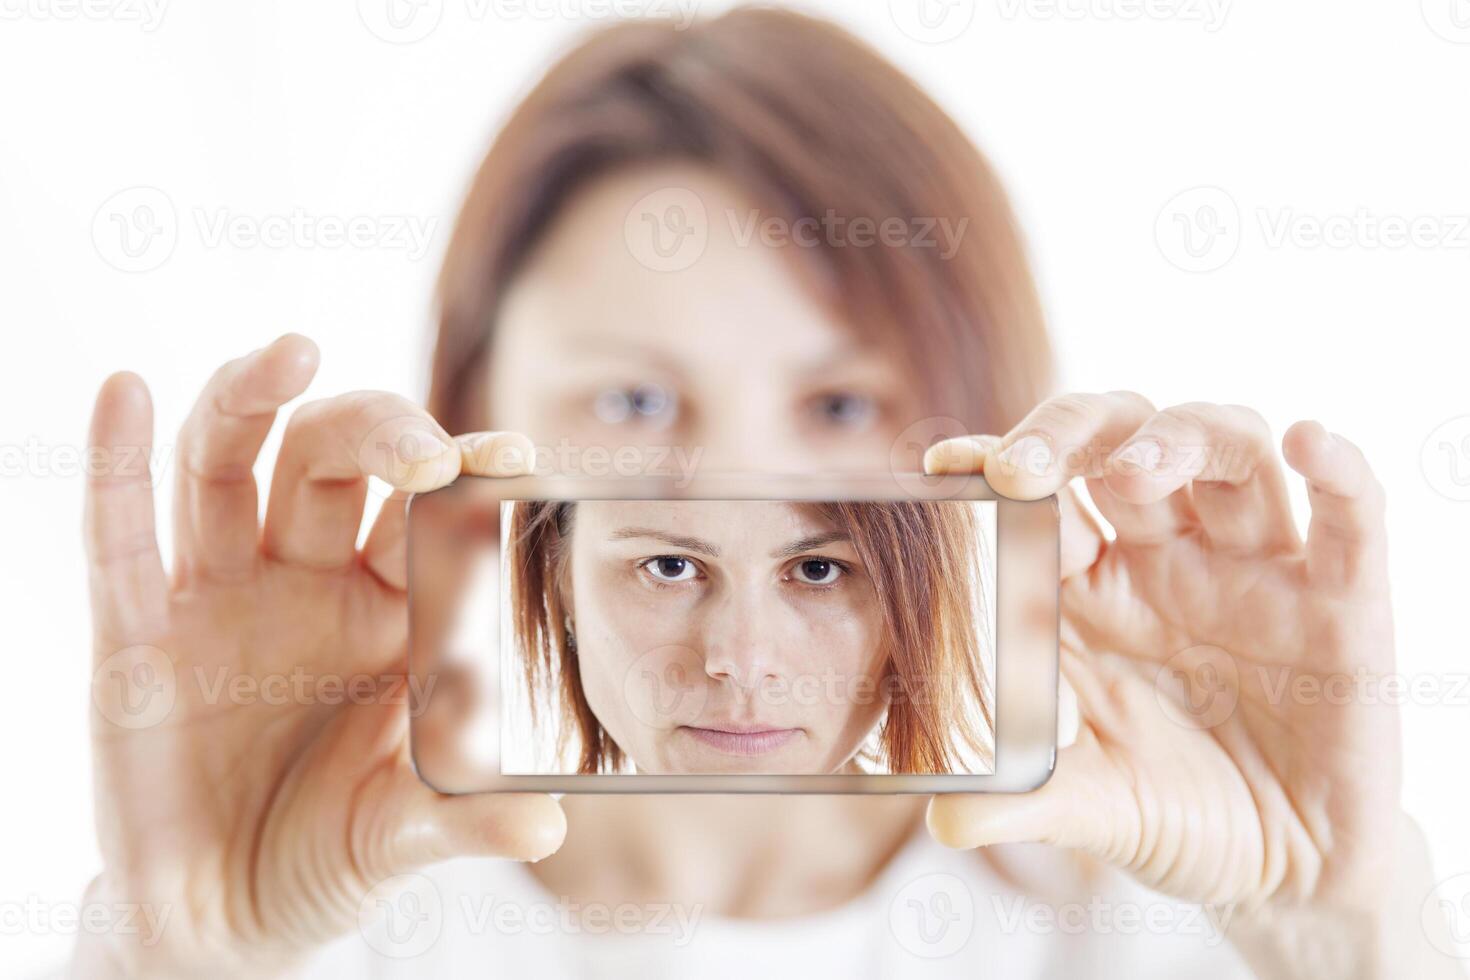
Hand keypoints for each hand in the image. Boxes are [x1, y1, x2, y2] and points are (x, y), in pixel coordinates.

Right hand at [78, 335, 563, 977]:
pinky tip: (127, 394)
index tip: (513, 453)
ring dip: (252, 403)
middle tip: (419, 450)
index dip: (466, 475)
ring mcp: (222, 596)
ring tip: (291, 351)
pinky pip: (121, 537)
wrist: (223, 917)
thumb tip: (548, 820)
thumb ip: (470, 815)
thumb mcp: (405, 833)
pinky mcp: (137, 633)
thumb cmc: (331, 852)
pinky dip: (116, 464)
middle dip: (377, 434)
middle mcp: (308, 581)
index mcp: (392, 609)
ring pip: (229, 468)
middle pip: (333, 464)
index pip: (430, 515)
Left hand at [922, 393, 1408, 953]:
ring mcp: (1253, 570)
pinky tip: (1314, 445)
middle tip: (1025, 466)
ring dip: (1180, 438)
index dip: (994, 464)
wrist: (1284, 877)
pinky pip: (1352, 517)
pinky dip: (1342, 471)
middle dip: (1072, 432)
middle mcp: (1165, 558)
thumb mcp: (1091, 810)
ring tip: (1135, 475)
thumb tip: (946, 821)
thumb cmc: (1174, 816)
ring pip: (1227, 449)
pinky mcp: (1342, 603)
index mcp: (1087, 589)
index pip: (1037, 496)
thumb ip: (1022, 802)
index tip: (947, 466)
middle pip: (1121, 441)